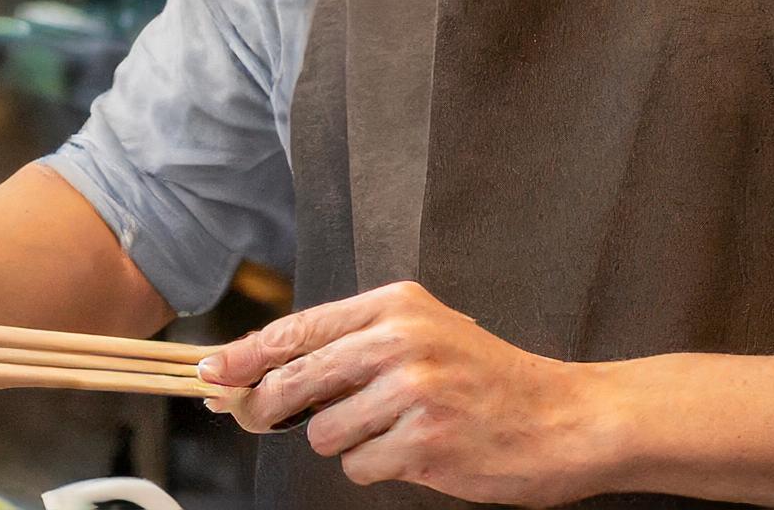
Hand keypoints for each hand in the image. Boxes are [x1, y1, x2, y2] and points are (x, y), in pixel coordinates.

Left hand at [198, 282, 616, 505]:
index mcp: (396, 305)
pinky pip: (360, 467)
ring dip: (345, 443)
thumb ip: (351, 348)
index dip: (245, 354)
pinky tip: (416, 453)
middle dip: (265, 408)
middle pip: (295, 379)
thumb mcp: (423, 335)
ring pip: (323, 432)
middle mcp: (401, 339)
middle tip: (260, 418)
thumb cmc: (487, 380)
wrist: (563, 417)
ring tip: (391, 432)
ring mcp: (413, 390)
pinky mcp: (424, 440)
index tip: (211, 372)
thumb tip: (263, 374)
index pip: (299, 328)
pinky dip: (378, 468)